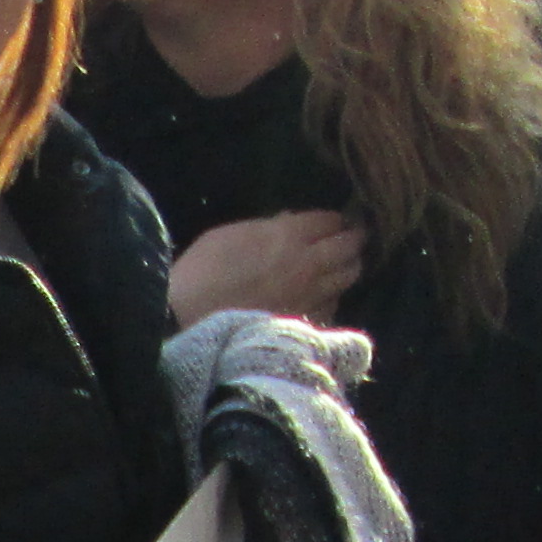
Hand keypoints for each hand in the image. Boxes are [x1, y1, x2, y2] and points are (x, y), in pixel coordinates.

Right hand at [168, 209, 364, 326]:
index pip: (330, 220)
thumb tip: (288, 224)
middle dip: (352, 240)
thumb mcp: (228, 233)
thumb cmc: (201, 271)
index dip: (334, 219)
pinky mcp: (305, 322)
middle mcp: (309, 264)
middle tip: (350, 239)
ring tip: (343, 265)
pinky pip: (333, 305)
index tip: (332, 221)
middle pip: (349, 247)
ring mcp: (310, 295)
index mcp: (289, 236)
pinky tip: (323, 295)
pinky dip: (332, 297)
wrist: (190, 319)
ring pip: (349, 277)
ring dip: (348, 267)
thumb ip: (266, 227)